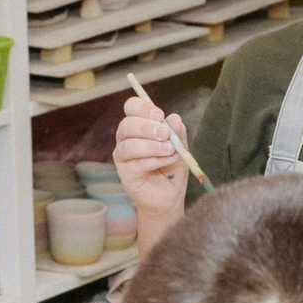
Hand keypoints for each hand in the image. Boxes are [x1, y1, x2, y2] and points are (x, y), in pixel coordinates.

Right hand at [112, 94, 193, 226]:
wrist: (170, 195)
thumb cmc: (171, 168)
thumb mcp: (179, 146)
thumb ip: (177, 132)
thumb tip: (174, 118)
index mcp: (138, 126)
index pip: (131, 108)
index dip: (142, 108)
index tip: (159, 115)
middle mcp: (126, 138)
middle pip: (127, 124)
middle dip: (147, 127)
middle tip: (165, 134)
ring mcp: (123, 156)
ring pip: (129, 145)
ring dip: (151, 146)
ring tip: (169, 150)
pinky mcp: (124, 173)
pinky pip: (136, 163)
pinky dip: (154, 160)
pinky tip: (166, 161)